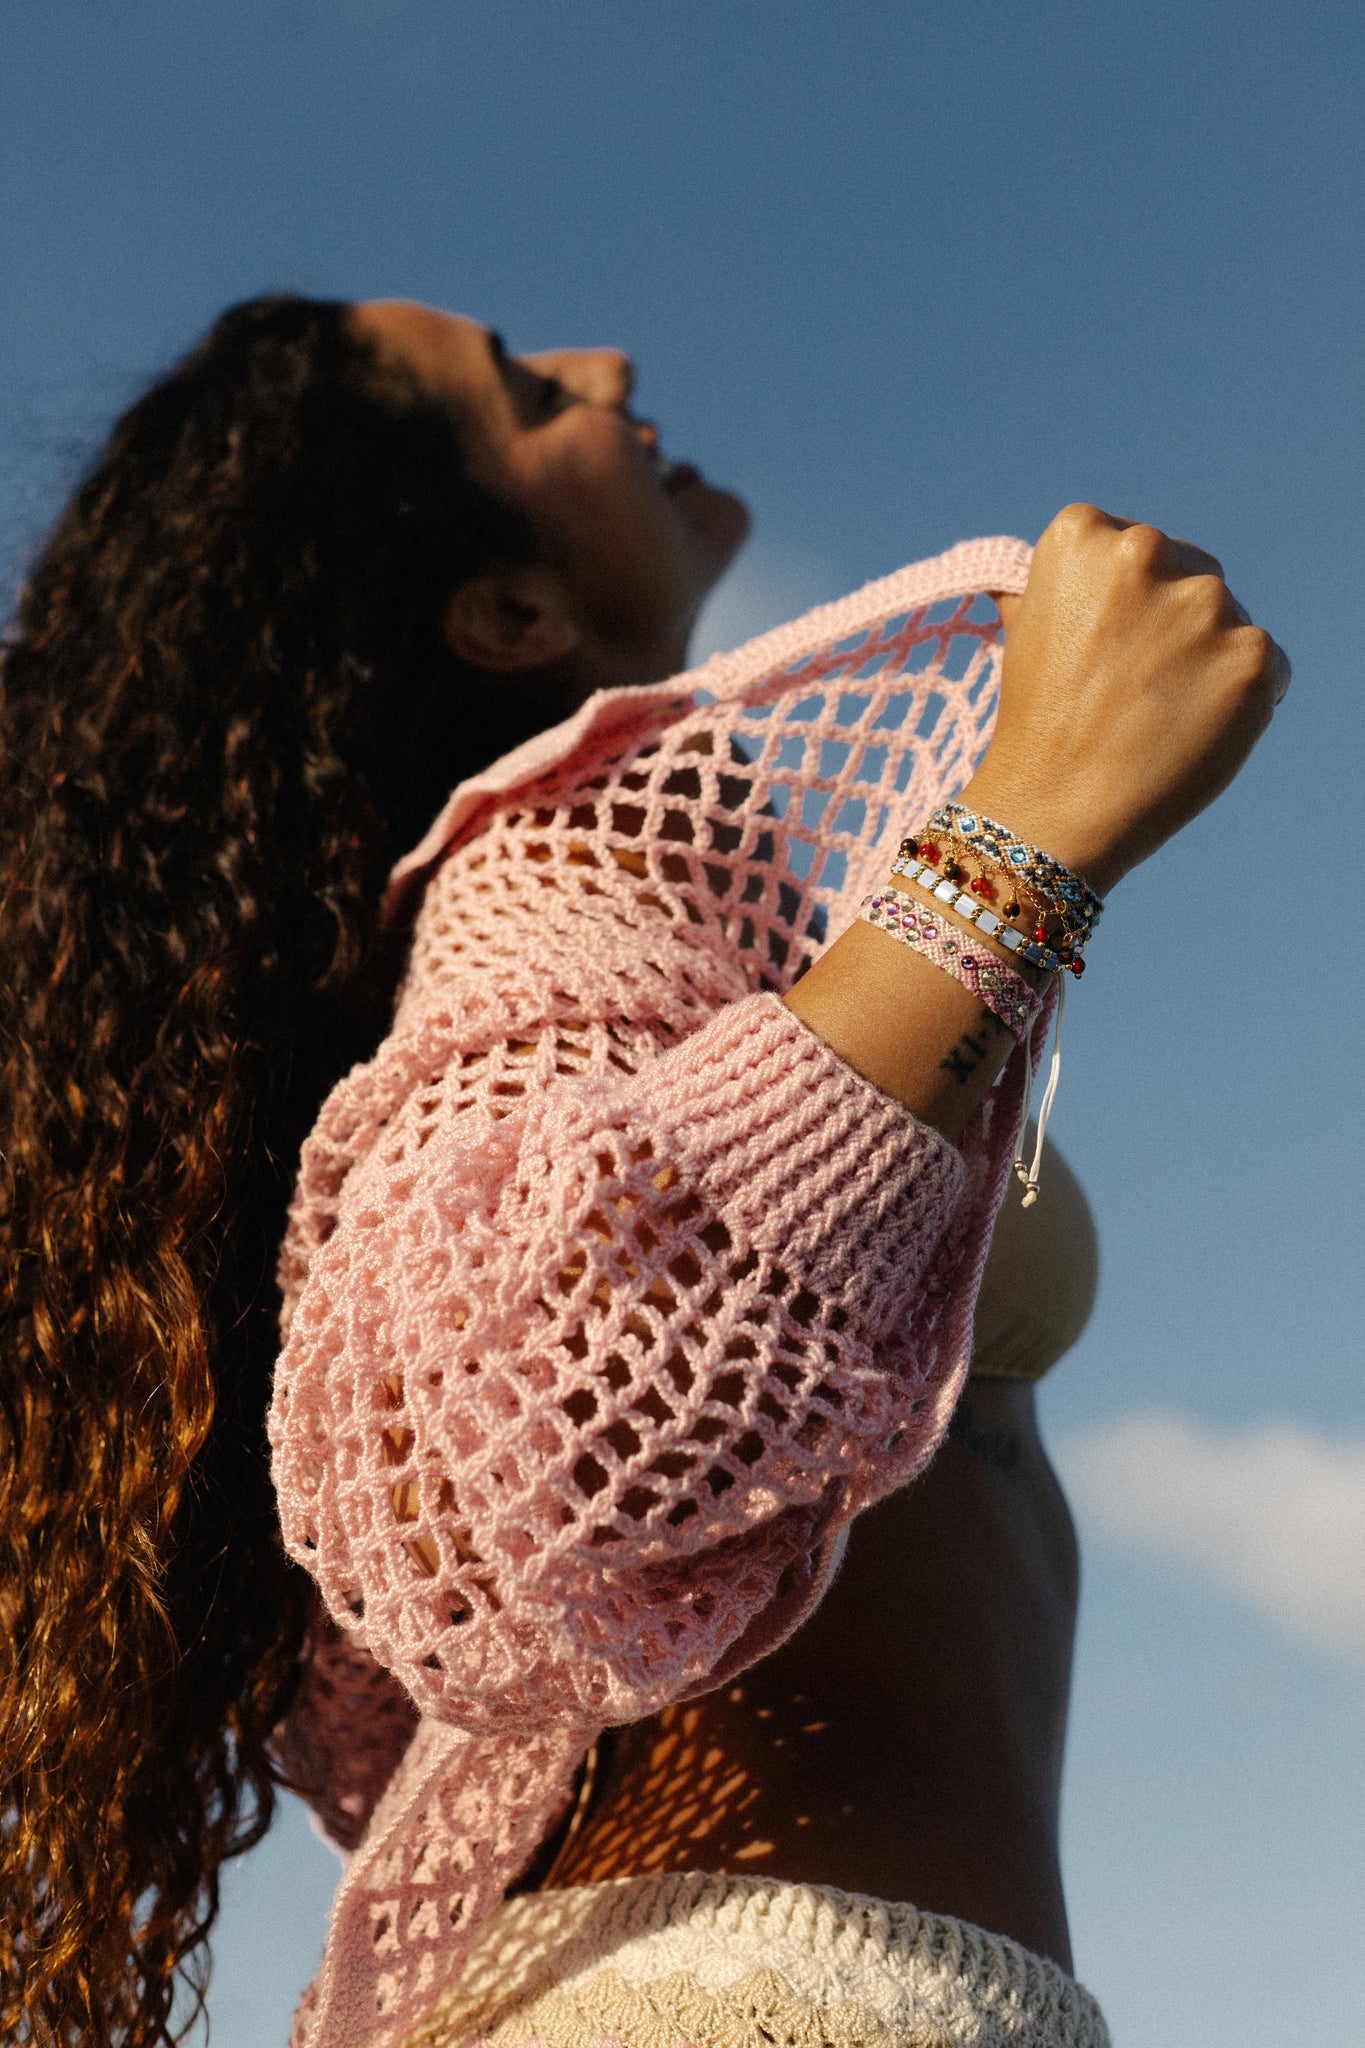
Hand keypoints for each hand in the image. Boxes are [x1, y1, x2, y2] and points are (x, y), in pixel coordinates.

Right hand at [974, 504, 1288, 894]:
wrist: (1055, 807)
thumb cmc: (1035, 723)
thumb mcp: (1023, 630)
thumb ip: (1054, 584)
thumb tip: (1058, 567)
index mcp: (1083, 535)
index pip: (1128, 545)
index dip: (1121, 600)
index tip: (1100, 645)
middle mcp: (1145, 552)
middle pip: (1187, 570)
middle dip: (1172, 620)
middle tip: (1132, 685)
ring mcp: (1205, 604)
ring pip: (1228, 620)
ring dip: (1208, 659)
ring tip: (1159, 713)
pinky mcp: (1252, 655)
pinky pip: (1266, 666)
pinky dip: (1241, 698)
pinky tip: (1193, 728)